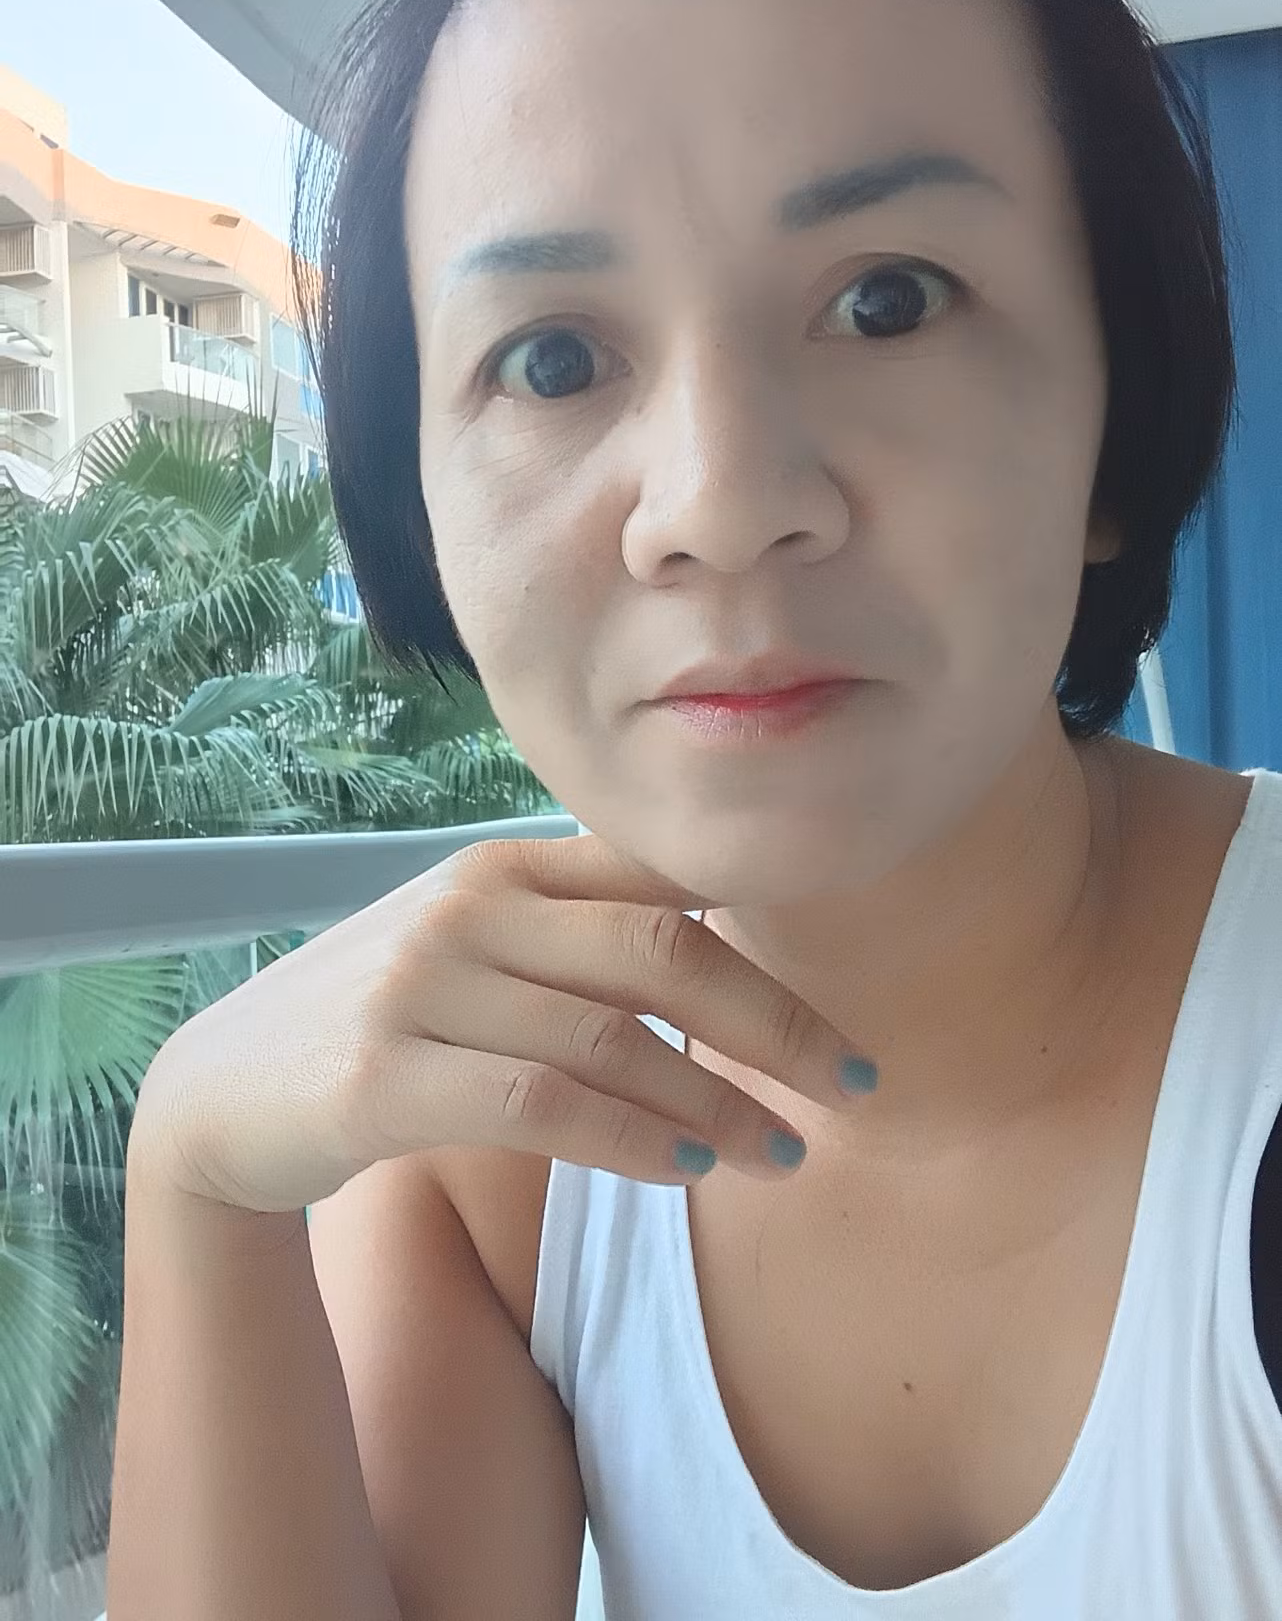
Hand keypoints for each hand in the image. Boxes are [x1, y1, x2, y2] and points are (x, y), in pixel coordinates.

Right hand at [130, 831, 871, 1211]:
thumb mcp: (472, 948)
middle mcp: (465, 909)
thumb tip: (718, 956)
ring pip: (612, 1040)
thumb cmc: (381, 1018)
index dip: (766, 950)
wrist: (223, 1090)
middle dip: (776, 1023)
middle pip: (659, 952)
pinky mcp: (382, 1076)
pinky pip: (542, 1105)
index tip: (839, 1021)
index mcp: (501, 868)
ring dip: (718, 1104)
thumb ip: (573, 935)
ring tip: (786, 1153)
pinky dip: (632, 1138)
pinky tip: (688, 1169)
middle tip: (857, 1086)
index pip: (661, 889)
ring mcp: (419, 988)